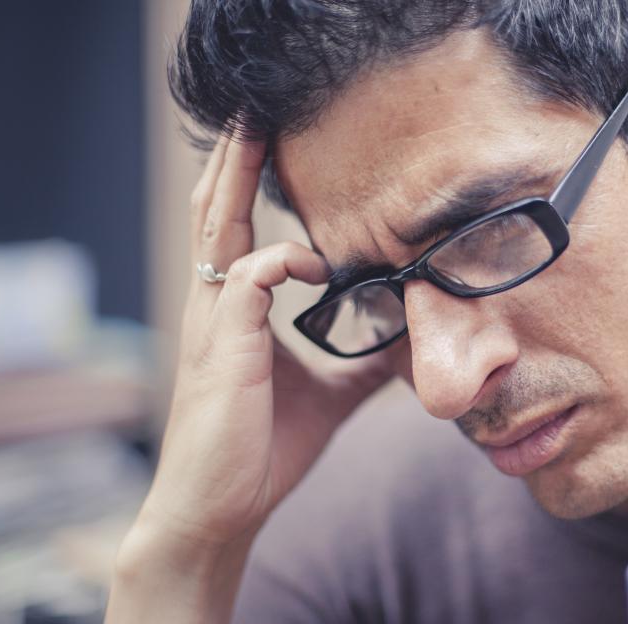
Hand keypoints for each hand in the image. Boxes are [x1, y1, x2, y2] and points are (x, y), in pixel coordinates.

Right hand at [138, 133, 394, 551]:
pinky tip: (318, 266)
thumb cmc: (263, 453)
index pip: (236, 229)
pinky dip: (283, 260)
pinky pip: (249, 280)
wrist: (220, 511)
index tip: (280, 146)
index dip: (250, 183)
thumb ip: (363, 363)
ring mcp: (215, 325)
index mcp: (235, 314)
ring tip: (260, 131)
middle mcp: (217, 308)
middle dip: (236, 158)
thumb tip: (412, 342)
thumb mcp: (330, 398)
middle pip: (217, 211)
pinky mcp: (226, 348)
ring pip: (220, 230)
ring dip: (241, 178)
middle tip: (257, 109)